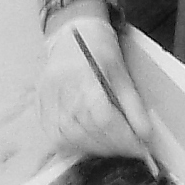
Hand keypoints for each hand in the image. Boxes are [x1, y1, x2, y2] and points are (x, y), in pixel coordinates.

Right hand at [38, 16, 153, 157]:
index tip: (141, 148)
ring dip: (95, 149)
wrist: (72, 34)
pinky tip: (91, 144)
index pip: (101, 116)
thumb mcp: (122, 74)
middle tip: (131, 150)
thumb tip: (146, 136)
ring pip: (68, 138)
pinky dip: (75, 146)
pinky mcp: (39, 108)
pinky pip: (55, 138)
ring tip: (113, 147)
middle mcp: (59, 89)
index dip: (122, 137)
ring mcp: (45, 100)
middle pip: (85, 131)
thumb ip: (133, 106)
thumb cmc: (100, 51)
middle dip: (112, 146)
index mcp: (82, 75)